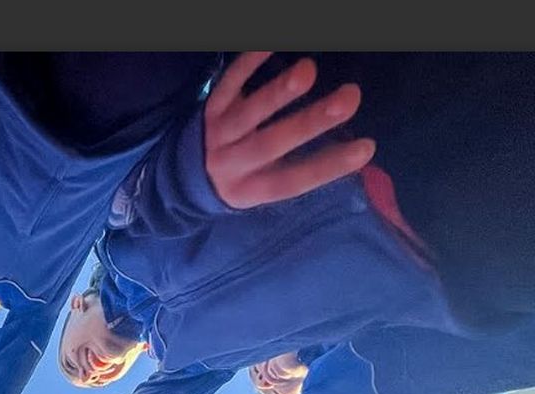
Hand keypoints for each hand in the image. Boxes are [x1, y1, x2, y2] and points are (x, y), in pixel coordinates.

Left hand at [205, 51, 375, 208]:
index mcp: (251, 190)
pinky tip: (268, 45)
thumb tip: (357, 152)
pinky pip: (228, 85)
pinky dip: (247, 64)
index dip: (327, 167)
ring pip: (247, 115)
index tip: (366, 147)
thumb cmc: (242, 178)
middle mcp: (232, 165)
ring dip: (278, 92)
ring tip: (308, 70)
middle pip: (271, 144)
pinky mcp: (209, 109)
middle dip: (311, 122)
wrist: (185, 176)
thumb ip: (301, 169)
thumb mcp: (264, 185)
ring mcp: (218, 136)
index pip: (292, 182)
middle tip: (350, 98)